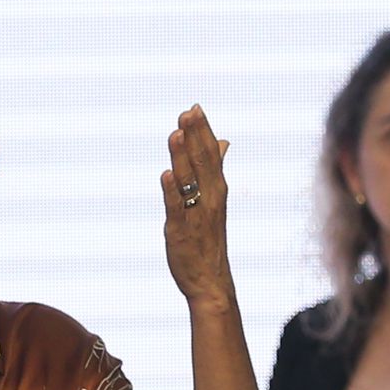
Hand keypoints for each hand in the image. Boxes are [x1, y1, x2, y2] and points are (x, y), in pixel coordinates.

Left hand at [160, 104, 233, 309]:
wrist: (211, 282)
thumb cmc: (210, 240)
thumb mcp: (215, 200)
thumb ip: (215, 169)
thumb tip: (223, 141)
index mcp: (217, 191)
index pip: (211, 155)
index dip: (203, 131)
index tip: (195, 107)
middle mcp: (210, 200)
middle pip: (203, 163)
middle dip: (195, 136)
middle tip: (188, 111)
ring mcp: (195, 215)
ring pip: (189, 181)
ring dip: (183, 157)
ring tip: (176, 133)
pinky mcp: (180, 232)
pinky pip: (176, 208)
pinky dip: (171, 191)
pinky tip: (166, 174)